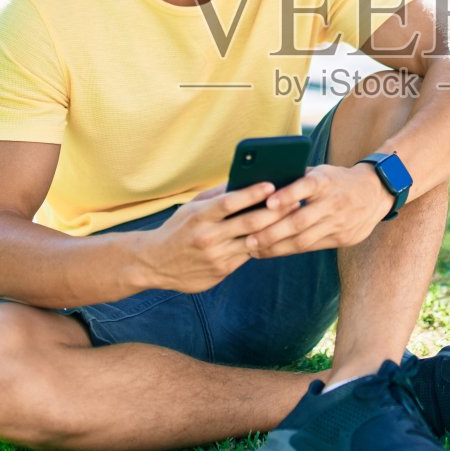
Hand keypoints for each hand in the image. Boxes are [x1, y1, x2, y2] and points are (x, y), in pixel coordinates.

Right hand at [137, 181, 288, 292]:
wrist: (154, 263)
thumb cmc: (178, 229)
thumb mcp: (191, 207)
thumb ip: (216, 195)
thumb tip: (243, 178)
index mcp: (199, 216)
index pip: (229, 202)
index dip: (252, 193)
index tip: (271, 184)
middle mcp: (208, 236)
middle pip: (248, 223)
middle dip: (275, 212)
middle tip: (295, 201)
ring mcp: (215, 256)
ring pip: (253, 242)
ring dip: (275, 230)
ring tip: (292, 218)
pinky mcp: (221, 271)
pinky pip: (247, 256)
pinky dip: (262, 245)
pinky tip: (276, 236)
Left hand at [244, 164, 394, 257]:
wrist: (375, 192)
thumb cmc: (336, 180)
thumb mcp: (321, 172)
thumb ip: (297, 179)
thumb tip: (262, 187)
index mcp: (326, 180)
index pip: (306, 186)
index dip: (288, 195)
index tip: (267, 203)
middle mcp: (334, 201)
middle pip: (300, 220)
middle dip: (272, 232)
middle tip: (248, 239)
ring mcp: (339, 222)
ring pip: (304, 239)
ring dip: (276, 246)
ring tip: (253, 250)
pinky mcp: (343, 238)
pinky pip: (312, 247)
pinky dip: (289, 249)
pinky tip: (271, 252)